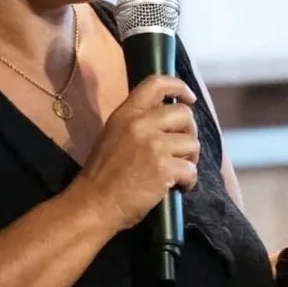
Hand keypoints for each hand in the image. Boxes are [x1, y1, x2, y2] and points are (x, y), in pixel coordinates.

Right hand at [73, 75, 200, 232]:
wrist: (94, 203)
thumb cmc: (102, 173)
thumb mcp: (114, 134)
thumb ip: (138, 122)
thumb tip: (168, 119)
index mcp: (127, 113)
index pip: (156, 84)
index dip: (179, 86)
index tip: (188, 98)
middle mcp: (141, 124)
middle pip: (184, 114)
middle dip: (189, 132)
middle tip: (182, 149)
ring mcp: (154, 145)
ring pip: (192, 143)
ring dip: (189, 159)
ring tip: (177, 171)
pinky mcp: (164, 168)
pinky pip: (191, 170)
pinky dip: (188, 181)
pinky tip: (177, 187)